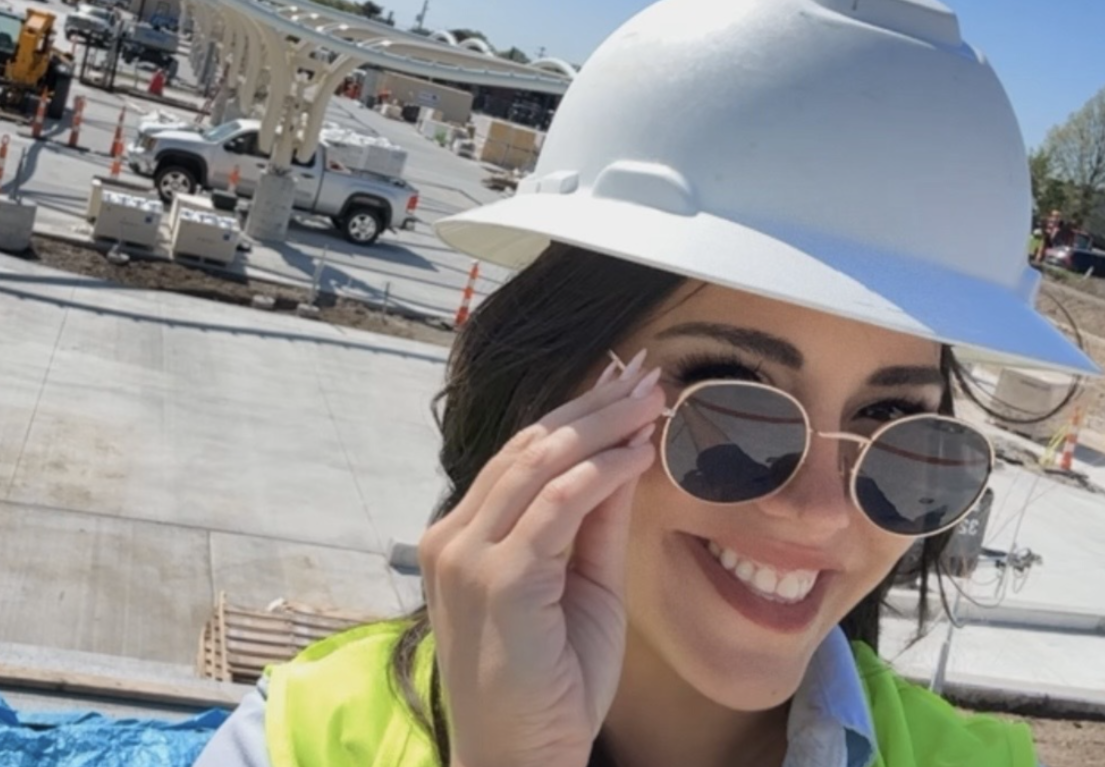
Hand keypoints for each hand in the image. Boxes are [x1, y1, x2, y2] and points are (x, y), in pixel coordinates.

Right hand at [419, 352, 664, 766]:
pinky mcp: (497, 578)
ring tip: (652, 400)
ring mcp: (467, 556)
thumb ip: (596, 525)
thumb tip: (624, 456)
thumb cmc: (554, 689)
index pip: (520, 457)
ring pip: (539, 463)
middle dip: (593, 406)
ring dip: (603, 426)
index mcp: (460, 538)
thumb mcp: (584, 589)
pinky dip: (602, 471)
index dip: (576, 416)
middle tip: (646, 375)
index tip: (626, 387)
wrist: (523, 762)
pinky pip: (557, 505)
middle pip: (528, 447)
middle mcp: (451, 538)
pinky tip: (640, 452)